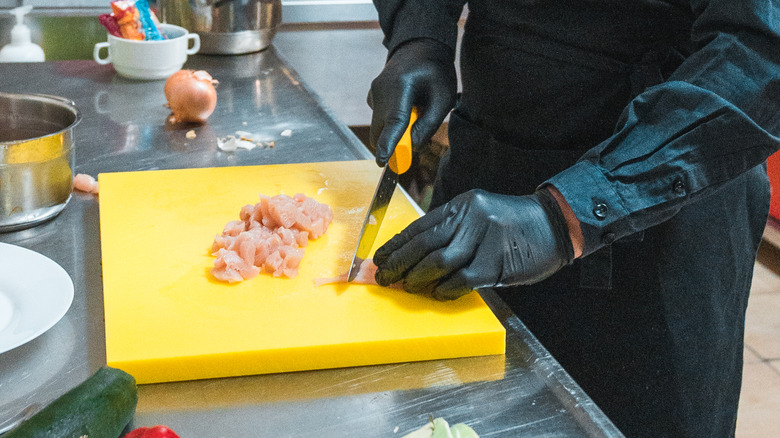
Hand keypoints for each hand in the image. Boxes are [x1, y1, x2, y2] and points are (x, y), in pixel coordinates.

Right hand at [368, 38, 456, 165]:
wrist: (419, 48)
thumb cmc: (435, 72)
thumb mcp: (443, 97)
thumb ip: (429, 124)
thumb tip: (413, 148)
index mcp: (402, 85)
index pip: (394, 120)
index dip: (389, 143)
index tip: (383, 161)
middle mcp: (381, 89)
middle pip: (382, 130)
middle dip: (395, 143)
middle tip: (415, 141)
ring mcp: (373, 93)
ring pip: (380, 128)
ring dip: (396, 131)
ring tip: (416, 111)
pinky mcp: (371, 98)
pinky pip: (380, 121)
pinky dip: (392, 123)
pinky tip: (406, 106)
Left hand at [373, 189, 574, 299]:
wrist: (555, 225)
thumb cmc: (513, 227)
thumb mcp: (479, 219)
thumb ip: (451, 233)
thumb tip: (414, 259)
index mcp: (461, 205)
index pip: (419, 226)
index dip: (396, 245)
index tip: (379, 259)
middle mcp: (470, 216)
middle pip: (423, 243)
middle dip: (399, 263)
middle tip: (385, 278)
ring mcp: (484, 237)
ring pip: (438, 261)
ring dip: (417, 278)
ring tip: (407, 287)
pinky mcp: (497, 260)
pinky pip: (461, 279)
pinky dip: (445, 289)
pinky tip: (437, 294)